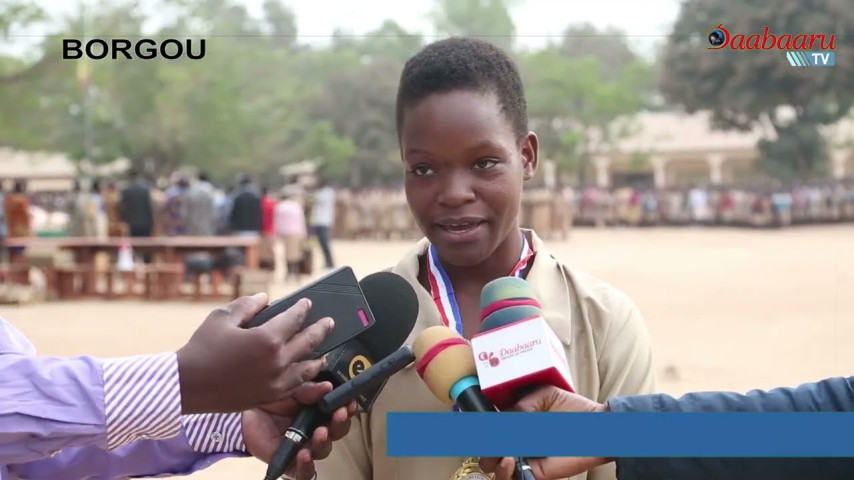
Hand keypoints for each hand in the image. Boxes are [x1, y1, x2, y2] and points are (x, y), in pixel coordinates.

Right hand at [177, 293, 333, 413]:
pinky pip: (294, 386)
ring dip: (318, 357)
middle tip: (328, 323)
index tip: (307, 303)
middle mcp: (276, 361)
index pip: (294, 319)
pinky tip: (306, 373)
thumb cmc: (202, 348)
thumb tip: (265, 298)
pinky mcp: (268, 396)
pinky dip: (305, 378)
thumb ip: (247, 306)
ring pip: (306, 368)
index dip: (303, 308)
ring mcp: (274, 381)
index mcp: (266, 338)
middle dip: (320, 330)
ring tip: (324, 351)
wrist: (187, 385)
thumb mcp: (222, 318)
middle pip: (307, 342)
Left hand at [242, 381, 358, 479]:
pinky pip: (305, 472)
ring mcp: (306, 447)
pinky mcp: (292, 464)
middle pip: (337, 432)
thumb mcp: (289, 390)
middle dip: (340, 424)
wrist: (247, 416)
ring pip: (324, 450)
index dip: (348, 408)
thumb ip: (307, 390)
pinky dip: (307, 466)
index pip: (340, 411)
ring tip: (320, 434)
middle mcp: (317, 430)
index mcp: (320, 411)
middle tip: (339, 415)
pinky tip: (304, 455)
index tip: (350, 402)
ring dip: (324, 442)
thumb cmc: (272, 401)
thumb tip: (327, 386)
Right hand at [479, 386, 611, 479]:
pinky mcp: (535, 472)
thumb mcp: (544, 394)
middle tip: (487, 441)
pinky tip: (509, 460)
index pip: (487, 427)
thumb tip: (503, 418)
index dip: (477, 428)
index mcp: (515, 422)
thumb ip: (521, 404)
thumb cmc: (573, 409)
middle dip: (480, 446)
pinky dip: (504, 472)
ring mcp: (523, 458)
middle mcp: (516, 441)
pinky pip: (512, 478)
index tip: (471, 425)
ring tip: (502, 453)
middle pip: (485, 450)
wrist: (599, 429)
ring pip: (493, 467)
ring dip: (490, 460)